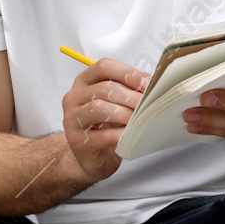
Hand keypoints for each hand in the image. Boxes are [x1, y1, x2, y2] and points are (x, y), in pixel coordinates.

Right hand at [63, 58, 149, 183]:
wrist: (89, 156)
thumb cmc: (105, 126)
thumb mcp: (116, 102)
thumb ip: (129, 89)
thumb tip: (152, 82)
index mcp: (85, 81)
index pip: (104, 67)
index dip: (127, 72)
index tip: (146, 84)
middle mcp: (75, 97)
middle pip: (104, 88)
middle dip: (131, 97)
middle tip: (147, 106)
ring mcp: (72, 118)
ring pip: (99, 108)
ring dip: (124, 114)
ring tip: (138, 121)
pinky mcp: (76, 140)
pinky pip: (101, 135)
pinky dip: (119, 135)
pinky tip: (129, 135)